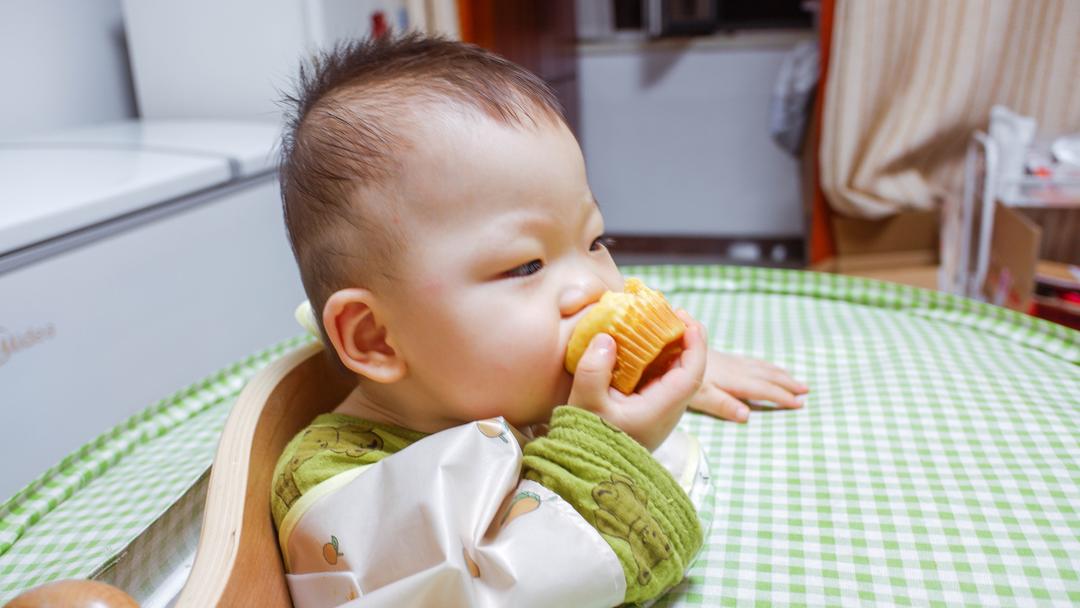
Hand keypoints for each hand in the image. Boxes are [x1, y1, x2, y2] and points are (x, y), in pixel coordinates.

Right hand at [567, 311, 706, 450]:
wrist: (588, 472)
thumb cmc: (588, 439)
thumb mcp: (586, 403)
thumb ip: (594, 369)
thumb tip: (606, 337)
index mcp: (662, 408)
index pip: (693, 372)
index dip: (695, 343)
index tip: (684, 319)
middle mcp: (668, 411)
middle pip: (690, 370)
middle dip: (685, 339)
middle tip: (670, 313)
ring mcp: (660, 413)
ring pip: (677, 375)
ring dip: (672, 348)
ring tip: (656, 324)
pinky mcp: (650, 412)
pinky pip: (663, 380)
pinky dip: (658, 360)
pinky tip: (642, 346)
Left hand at [688, 351, 808, 422]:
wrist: (671, 346)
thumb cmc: (680, 377)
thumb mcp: (699, 395)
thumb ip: (722, 405)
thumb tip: (747, 416)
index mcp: (734, 380)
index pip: (763, 389)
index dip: (782, 396)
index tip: (800, 403)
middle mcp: (735, 369)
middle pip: (766, 376)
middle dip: (787, 383)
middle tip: (806, 390)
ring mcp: (729, 362)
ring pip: (760, 367)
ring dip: (779, 373)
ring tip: (793, 379)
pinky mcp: (722, 358)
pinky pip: (751, 361)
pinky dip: (764, 365)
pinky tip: (764, 366)